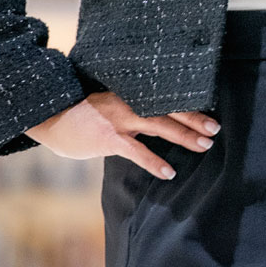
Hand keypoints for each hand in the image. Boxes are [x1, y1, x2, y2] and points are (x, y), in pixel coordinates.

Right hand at [23, 92, 218, 179]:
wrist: (49, 118)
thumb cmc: (83, 115)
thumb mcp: (110, 106)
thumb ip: (132, 111)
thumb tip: (157, 120)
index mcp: (131, 94)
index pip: (166, 97)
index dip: (188, 104)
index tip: (209, 110)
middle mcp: (128, 103)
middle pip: (168, 108)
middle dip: (194, 119)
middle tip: (215, 128)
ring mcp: (118, 120)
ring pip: (158, 125)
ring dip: (183, 136)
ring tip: (204, 145)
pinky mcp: (108, 138)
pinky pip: (136, 151)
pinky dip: (154, 161)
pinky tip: (169, 172)